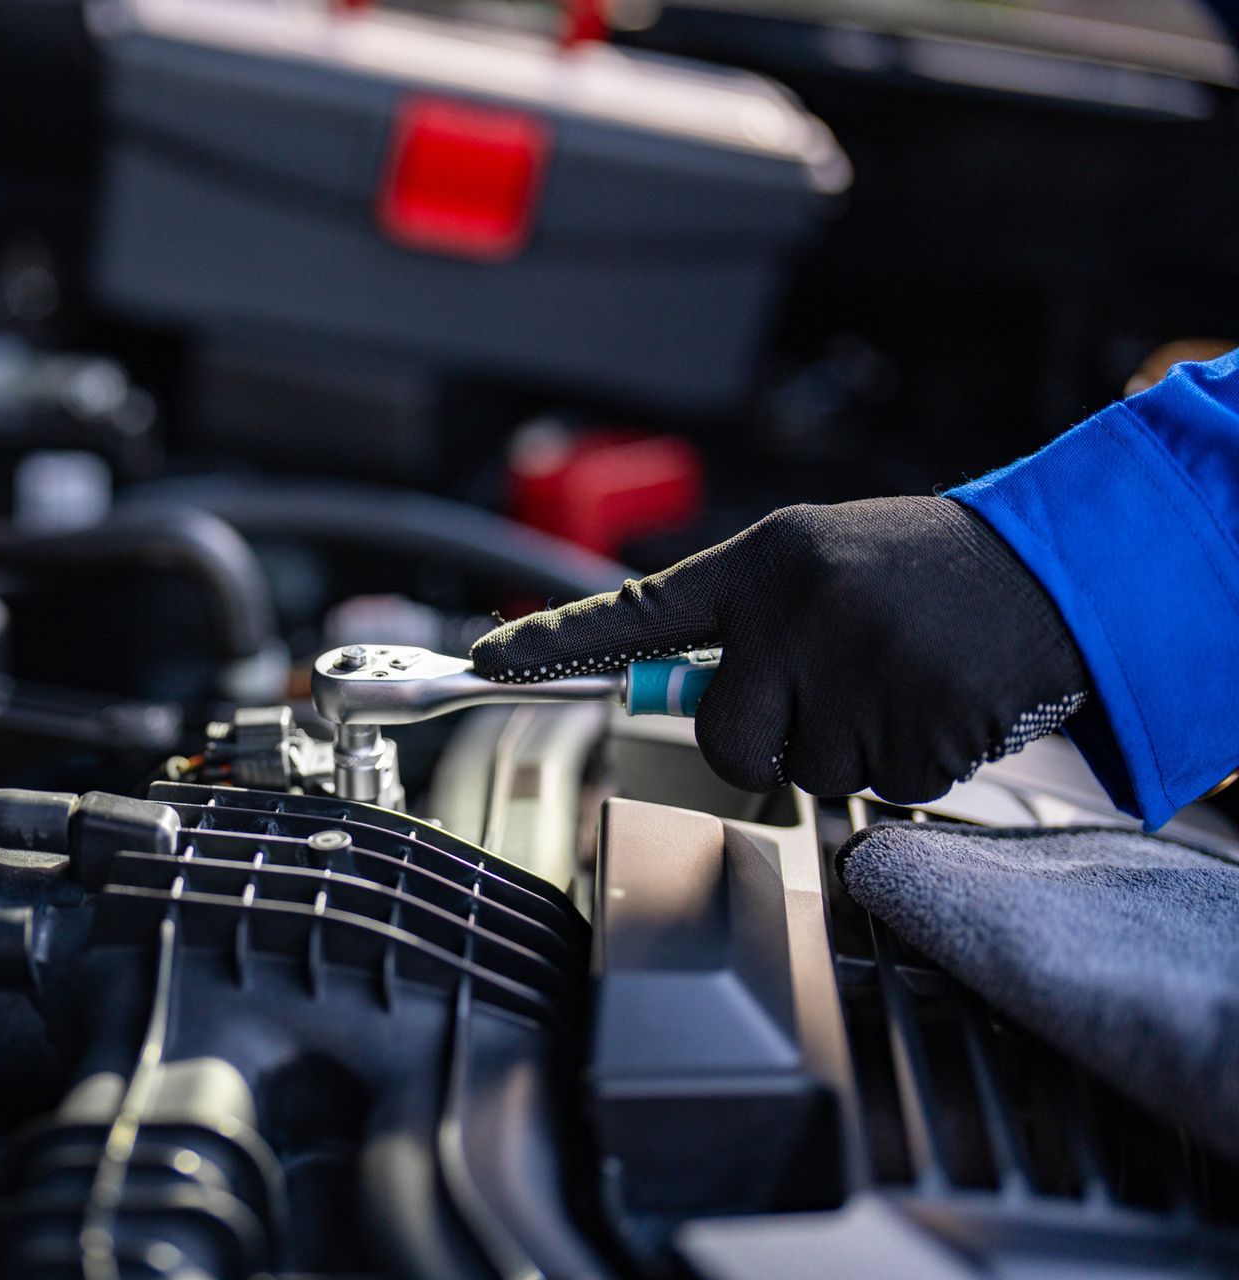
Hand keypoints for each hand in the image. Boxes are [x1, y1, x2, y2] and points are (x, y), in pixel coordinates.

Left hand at [470, 497, 1089, 802]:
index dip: (556, 641)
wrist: (1055, 565)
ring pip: (806, 771)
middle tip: (830, 695)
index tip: (487, 656)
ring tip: (900, 682)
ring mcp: (859, 669)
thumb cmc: (924, 572)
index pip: (639, 610)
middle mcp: (799, 612)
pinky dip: (911, 763)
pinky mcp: (918, 722)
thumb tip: (677, 692)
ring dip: (851, 748)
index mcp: (765, 564)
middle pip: (726, 737)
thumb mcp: (822, 564)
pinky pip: (882, 787)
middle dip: (770, 738)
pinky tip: (939, 703)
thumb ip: (748, 621)